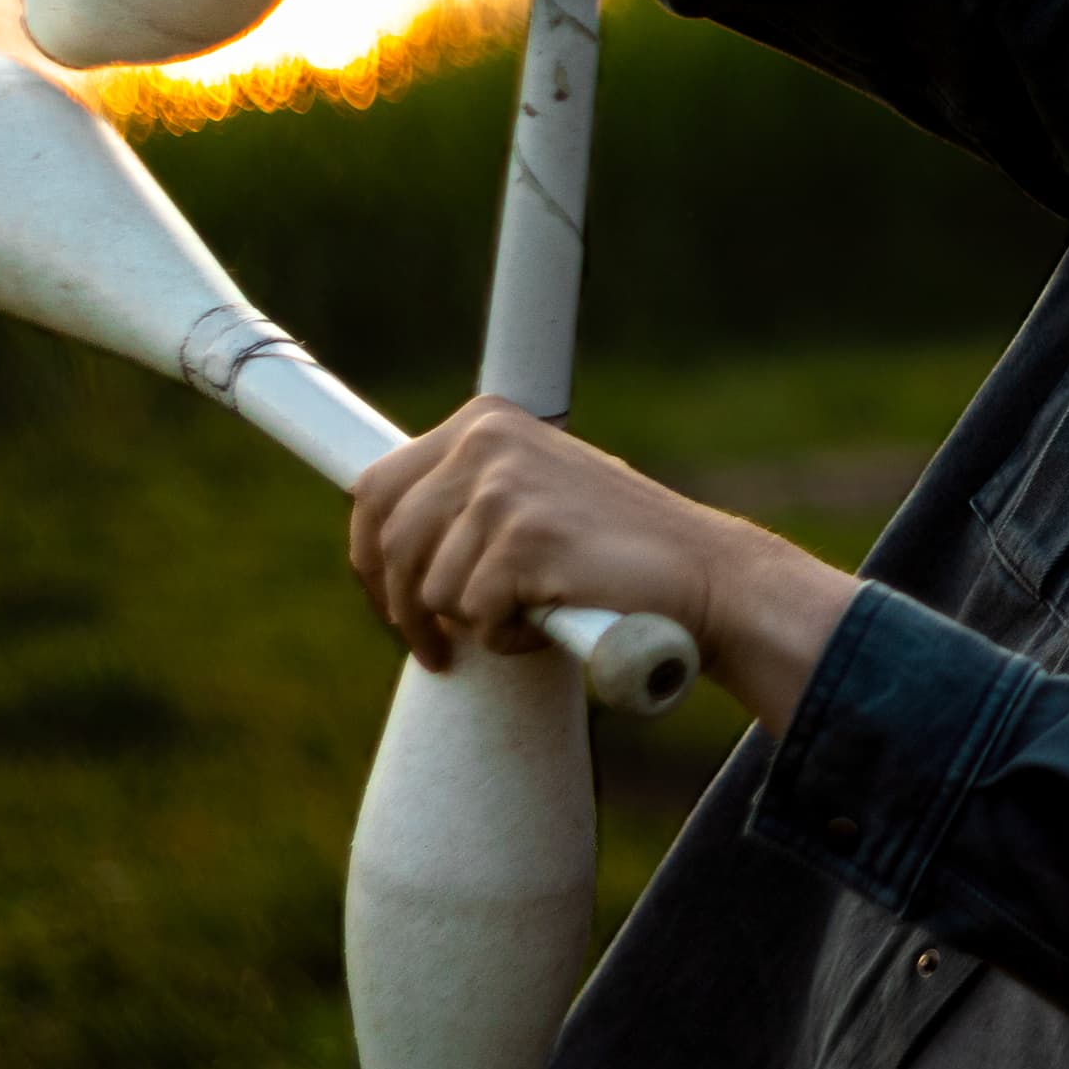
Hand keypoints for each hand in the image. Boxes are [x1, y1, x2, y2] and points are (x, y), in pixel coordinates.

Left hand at [349, 397, 857, 731]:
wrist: (702, 573)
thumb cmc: (615, 548)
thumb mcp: (534, 492)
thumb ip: (469, 498)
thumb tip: (384, 544)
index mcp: (483, 421)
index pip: (376, 488)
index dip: (367, 556)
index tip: (382, 597)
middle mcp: (485, 441)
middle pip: (390, 545)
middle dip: (403, 611)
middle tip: (433, 648)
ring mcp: (503, 488)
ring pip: (431, 590)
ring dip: (473, 624)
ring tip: (531, 614)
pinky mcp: (524, 539)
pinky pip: (475, 616)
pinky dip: (508, 638)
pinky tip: (552, 621)